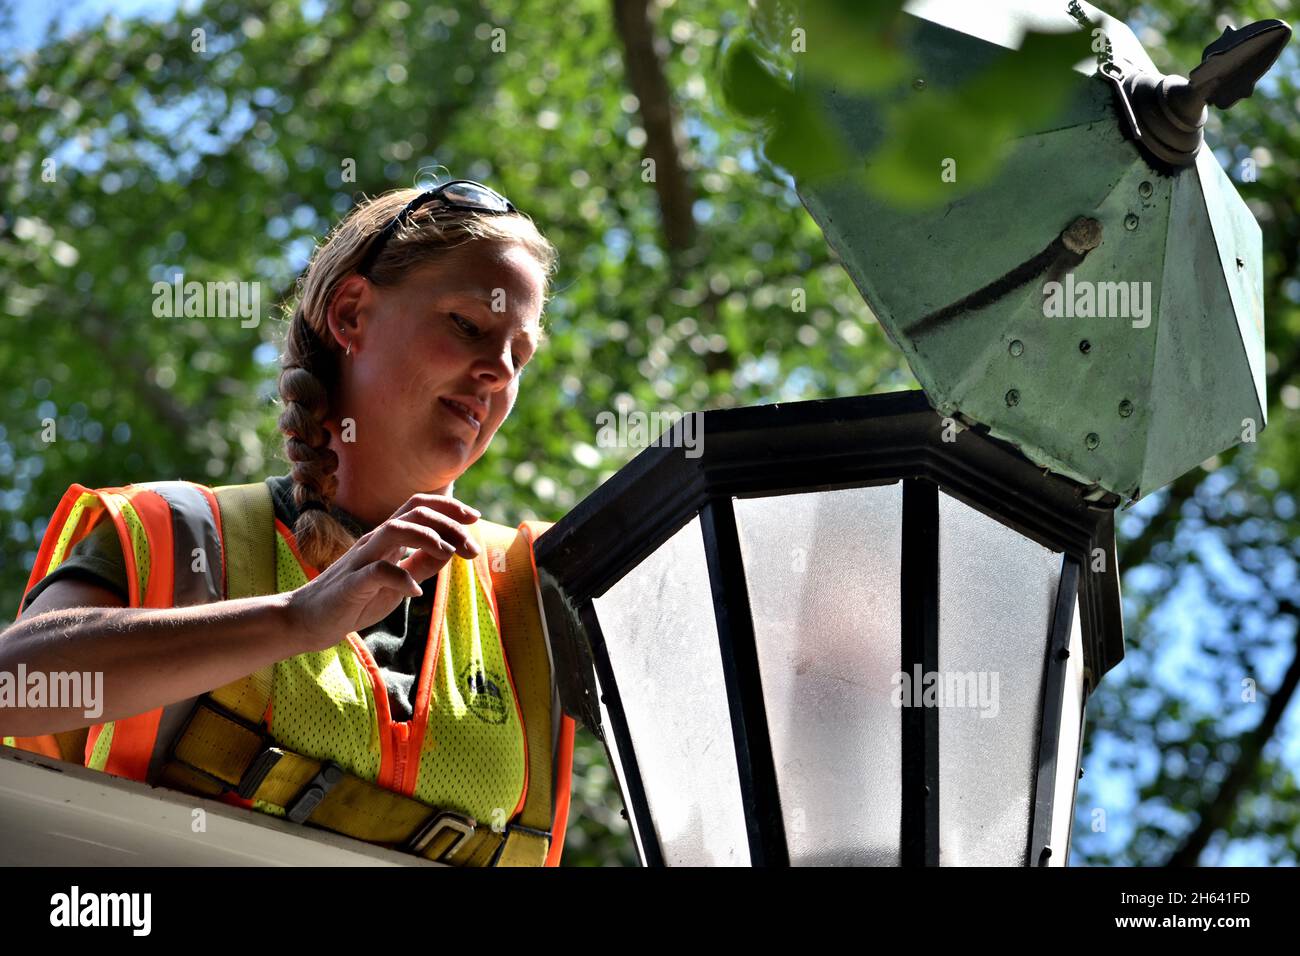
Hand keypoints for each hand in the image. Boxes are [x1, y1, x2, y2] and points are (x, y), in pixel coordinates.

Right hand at [284, 494, 480, 652]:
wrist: (307, 621)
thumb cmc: (354, 600)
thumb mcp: (398, 582)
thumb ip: (421, 565)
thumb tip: (452, 550)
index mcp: (387, 538)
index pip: (419, 507)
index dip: (449, 506)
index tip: (475, 518)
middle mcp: (375, 541)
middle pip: (414, 513)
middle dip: (450, 524)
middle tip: (472, 549)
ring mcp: (361, 559)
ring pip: (395, 530)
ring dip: (428, 538)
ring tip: (448, 555)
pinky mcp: (351, 583)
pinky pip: (377, 571)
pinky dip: (401, 578)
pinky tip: (416, 592)